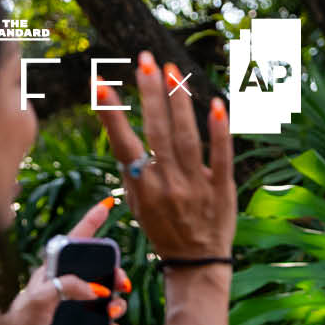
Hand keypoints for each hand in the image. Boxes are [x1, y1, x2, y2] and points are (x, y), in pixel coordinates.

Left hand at [4, 198, 131, 324]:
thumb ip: (65, 287)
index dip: (90, 222)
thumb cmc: (19, 324)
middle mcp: (66, 286)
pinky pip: (105, 324)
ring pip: (107, 298)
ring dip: (116, 305)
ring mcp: (75, 307)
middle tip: (121, 284)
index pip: (75, 242)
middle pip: (100, 272)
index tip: (106, 204)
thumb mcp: (38, 300)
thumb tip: (95, 288)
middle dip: (115, 276)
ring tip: (111, 313)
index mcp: (53, 272)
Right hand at [95, 52, 235, 261]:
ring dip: (180, 102)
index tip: (101, 84)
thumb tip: (118, 133)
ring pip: (188, 139)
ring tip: (172, 71)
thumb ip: (129, 170)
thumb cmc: (163, 229)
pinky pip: (222, 158)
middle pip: (159, 133)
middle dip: (151, 95)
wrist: (197, 264)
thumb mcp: (137, 205)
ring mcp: (197, 187)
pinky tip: (217, 104)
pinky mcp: (223, 190)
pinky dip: (220, 132)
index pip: (124, 145)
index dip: (112, 116)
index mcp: (143, 188)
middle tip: (146, 60)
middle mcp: (169, 185)